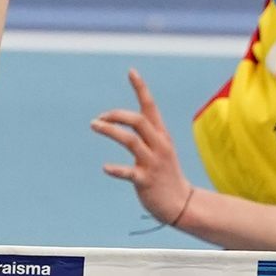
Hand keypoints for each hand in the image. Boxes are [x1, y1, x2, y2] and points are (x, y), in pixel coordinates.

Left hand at [92, 70, 192, 224]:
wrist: (181, 204)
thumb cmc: (166, 174)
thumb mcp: (159, 149)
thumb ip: (145, 134)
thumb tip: (124, 120)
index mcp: (161, 135)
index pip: (150, 107)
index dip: (141, 88)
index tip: (131, 71)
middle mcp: (158, 145)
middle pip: (138, 120)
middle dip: (117, 114)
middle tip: (98, 118)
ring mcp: (153, 163)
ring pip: (131, 140)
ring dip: (110, 131)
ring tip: (94, 125)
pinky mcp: (146, 181)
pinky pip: (129, 172)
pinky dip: (116, 169)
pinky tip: (105, 167)